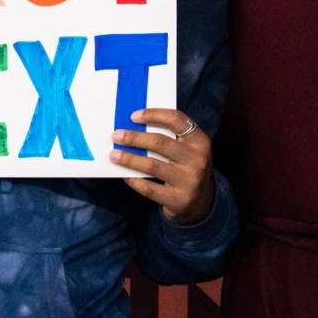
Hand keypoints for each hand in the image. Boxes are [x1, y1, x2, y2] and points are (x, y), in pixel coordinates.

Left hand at [114, 109, 215, 223]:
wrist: (203, 203)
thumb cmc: (188, 168)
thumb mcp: (188, 150)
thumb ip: (170, 137)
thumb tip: (134, 127)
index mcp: (200, 141)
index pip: (177, 120)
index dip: (154, 115)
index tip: (133, 116)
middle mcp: (197, 159)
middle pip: (160, 143)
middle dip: (134, 138)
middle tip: (116, 136)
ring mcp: (189, 181)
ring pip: (152, 165)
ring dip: (129, 159)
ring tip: (114, 155)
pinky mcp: (178, 199)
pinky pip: (149, 188)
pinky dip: (134, 180)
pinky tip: (124, 175)